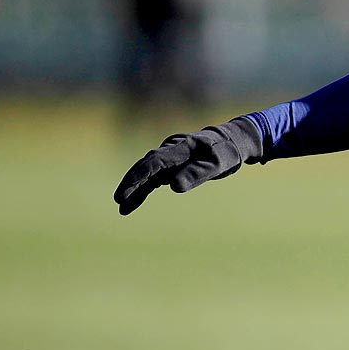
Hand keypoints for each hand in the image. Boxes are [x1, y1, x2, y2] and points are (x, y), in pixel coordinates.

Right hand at [114, 118, 262, 214]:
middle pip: (145, 166)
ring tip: (122, 207)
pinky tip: (130, 205)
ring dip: (133, 189)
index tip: (128, 189)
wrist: (229, 142)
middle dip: (131, 182)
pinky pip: (152, 179)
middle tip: (119, 199)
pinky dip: (142, 191)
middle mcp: (170, 150)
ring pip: (146, 173)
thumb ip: (197, 173)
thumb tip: (174, 186)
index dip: (140, 175)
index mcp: (181, 147)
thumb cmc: (225, 153)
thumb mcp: (217, 164)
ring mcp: (168, 158)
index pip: (155, 161)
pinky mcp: (169, 166)